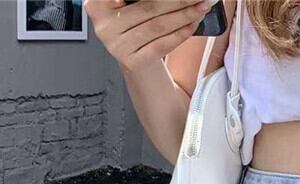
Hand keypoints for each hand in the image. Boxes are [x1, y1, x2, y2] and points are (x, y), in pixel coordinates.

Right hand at [84, 0, 213, 73]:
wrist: (135, 59)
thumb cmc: (136, 26)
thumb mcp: (132, 7)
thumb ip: (144, 1)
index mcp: (98, 3)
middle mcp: (104, 24)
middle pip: (149, 7)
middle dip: (178, 0)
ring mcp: (117, 45)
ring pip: (158, 26)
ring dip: (184, 15)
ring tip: (202, 7)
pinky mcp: (133, 62)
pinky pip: (162, 44)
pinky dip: (181, 33)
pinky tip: (193, 24)